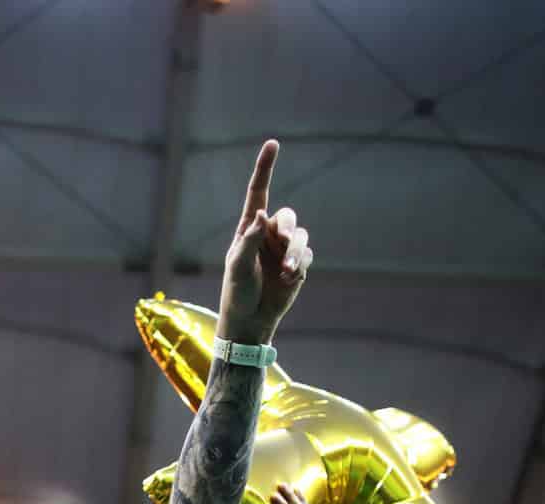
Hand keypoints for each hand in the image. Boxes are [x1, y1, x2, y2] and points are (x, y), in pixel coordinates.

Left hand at [217, 140, 311, 345]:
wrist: (250, 319)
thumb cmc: (237, 292)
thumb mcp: (238, 266)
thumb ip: (250, 239)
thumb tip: (262, 213)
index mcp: (249, 228)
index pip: (258, 193)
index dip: (265, 168)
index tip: (273, 144)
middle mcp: (268, 235)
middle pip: (288, 216)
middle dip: (289, 229)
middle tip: (285, 244)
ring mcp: (284, 250)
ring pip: (301, 237)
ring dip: (296, 251)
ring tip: (287, 270)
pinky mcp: (297, 265)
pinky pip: (307, 256)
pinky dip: (300, 266)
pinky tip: (288, 279)